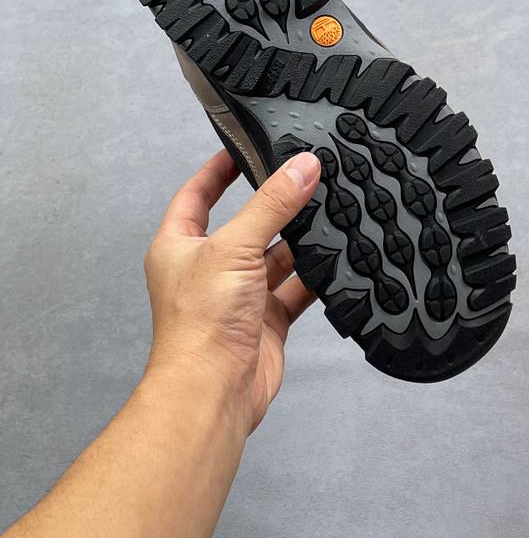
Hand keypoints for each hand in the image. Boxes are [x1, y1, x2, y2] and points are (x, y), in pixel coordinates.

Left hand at [142, 149, 320, 433]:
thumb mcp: (235, 247)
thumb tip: (302, 166)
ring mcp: (238, 295)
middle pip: (245, 225)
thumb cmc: (201, 324)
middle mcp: (208, 269)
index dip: (217, 170)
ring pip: (274, 257)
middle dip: (273, 205)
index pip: (197, 195)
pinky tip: (336, 259)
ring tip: (328, 211)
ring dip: (298, 241)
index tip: (242, 148)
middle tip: (303, 178)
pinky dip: (314, 276)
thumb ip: (272, 205)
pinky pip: (295, 288)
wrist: (213, 393)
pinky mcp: (266, 320)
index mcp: (180, 246)